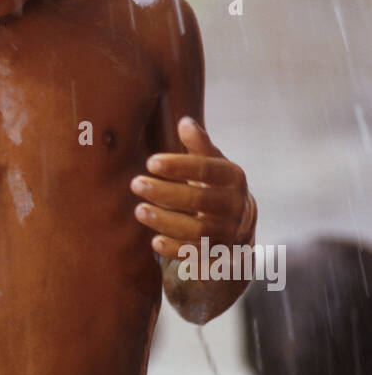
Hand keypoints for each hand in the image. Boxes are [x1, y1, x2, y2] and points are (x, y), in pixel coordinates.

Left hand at [130, 117, 254, 261]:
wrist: (239, 222)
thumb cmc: (216, 183)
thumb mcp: (213, 161)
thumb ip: (199, 144)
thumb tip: (184, 122)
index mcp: (232, 177)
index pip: (206, 169)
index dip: (179, 166)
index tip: (150, 163)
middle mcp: (234, 205)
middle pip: (199, 200)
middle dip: (165, 192)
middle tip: (136, 184)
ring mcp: (226, 231)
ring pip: (196, 229)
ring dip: (166, 221)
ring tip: (139, 210)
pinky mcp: (216, 252)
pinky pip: (195, 253)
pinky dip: (175, 249)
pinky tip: (154, 241)